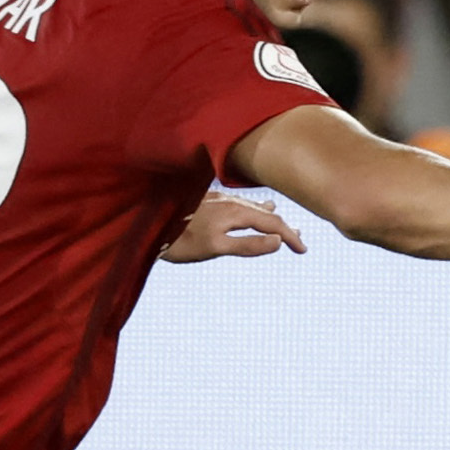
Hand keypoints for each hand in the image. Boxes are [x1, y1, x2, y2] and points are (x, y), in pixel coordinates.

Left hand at [159, 195, 306, 263]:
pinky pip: (236, 203)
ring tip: (279, 221)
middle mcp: (229, 201)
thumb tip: (278, 241)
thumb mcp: (216, 248)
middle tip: (299, 239)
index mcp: (235, 212)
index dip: (290, 236)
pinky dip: (249, 210)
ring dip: (267, 216)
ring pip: (250, 206)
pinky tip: (244, 211)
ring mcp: (217, 199)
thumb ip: (248, 245)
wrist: (146, 226)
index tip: (303, 250)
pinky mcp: (205, 200)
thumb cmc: (180, 241)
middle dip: (283, 225)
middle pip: (264, 212)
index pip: (272, 223)